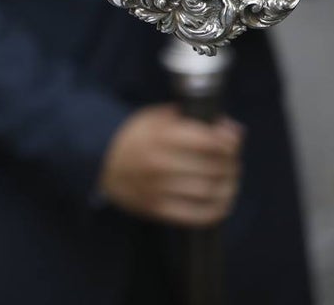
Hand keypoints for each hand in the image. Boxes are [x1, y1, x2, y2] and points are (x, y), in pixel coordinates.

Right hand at [98, 103, 242, 227]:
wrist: (100, 163)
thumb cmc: (134, 137)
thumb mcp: (157, 118)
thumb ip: (194, 120)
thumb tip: (233, 130)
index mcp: (161, 137)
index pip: (210, 142)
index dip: (229, 143)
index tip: (232, 142)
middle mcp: (161, 164)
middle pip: (214, 168)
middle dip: (230, 164)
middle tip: (231, 162)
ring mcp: (159, 189)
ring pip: (210, 192)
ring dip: (228, 187)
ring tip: (228, 181)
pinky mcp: (157, 210)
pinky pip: (198, 215)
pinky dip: (217, 210)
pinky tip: (221, 202)